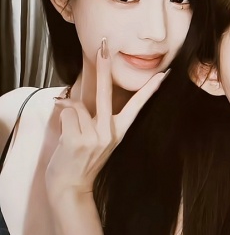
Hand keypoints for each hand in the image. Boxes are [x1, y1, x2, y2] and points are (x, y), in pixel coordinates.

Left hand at [45, 40, 168, 198]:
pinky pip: (66, 113)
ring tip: (69, 133)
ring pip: (77, 106)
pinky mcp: (78, 140)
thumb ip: (90, 118)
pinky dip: (61, 118)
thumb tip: (67, 98)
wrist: (70, 189)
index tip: (164, 74)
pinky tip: (63, 138)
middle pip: (106, 93)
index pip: (138, 105)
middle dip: (105, 66)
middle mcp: (109, 132)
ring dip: (68, 113)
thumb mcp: (94, 140)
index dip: (150, 88)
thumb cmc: (81, 161)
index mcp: (118, 131)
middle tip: (104, 45)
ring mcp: (95, 136)